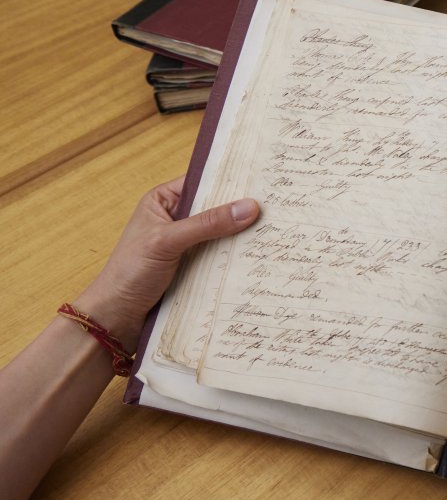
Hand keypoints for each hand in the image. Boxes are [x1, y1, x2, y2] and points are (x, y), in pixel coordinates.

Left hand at [73, 177, 259, 346]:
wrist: (116, 317)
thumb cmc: (129, 272)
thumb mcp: (168, 241)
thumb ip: (208, 224)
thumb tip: (249, 207)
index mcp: (164, 201)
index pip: (203, 182)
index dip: (231, 181)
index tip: (262, 181)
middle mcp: (177, 219)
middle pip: (217, 208)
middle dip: (242, 209)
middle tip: (277, 205)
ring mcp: (188, 244)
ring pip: (222, 233)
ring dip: (242, 235)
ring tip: (276, 229)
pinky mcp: (195, 266)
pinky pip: (222, 255)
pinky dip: (236, 256)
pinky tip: (258, 255)